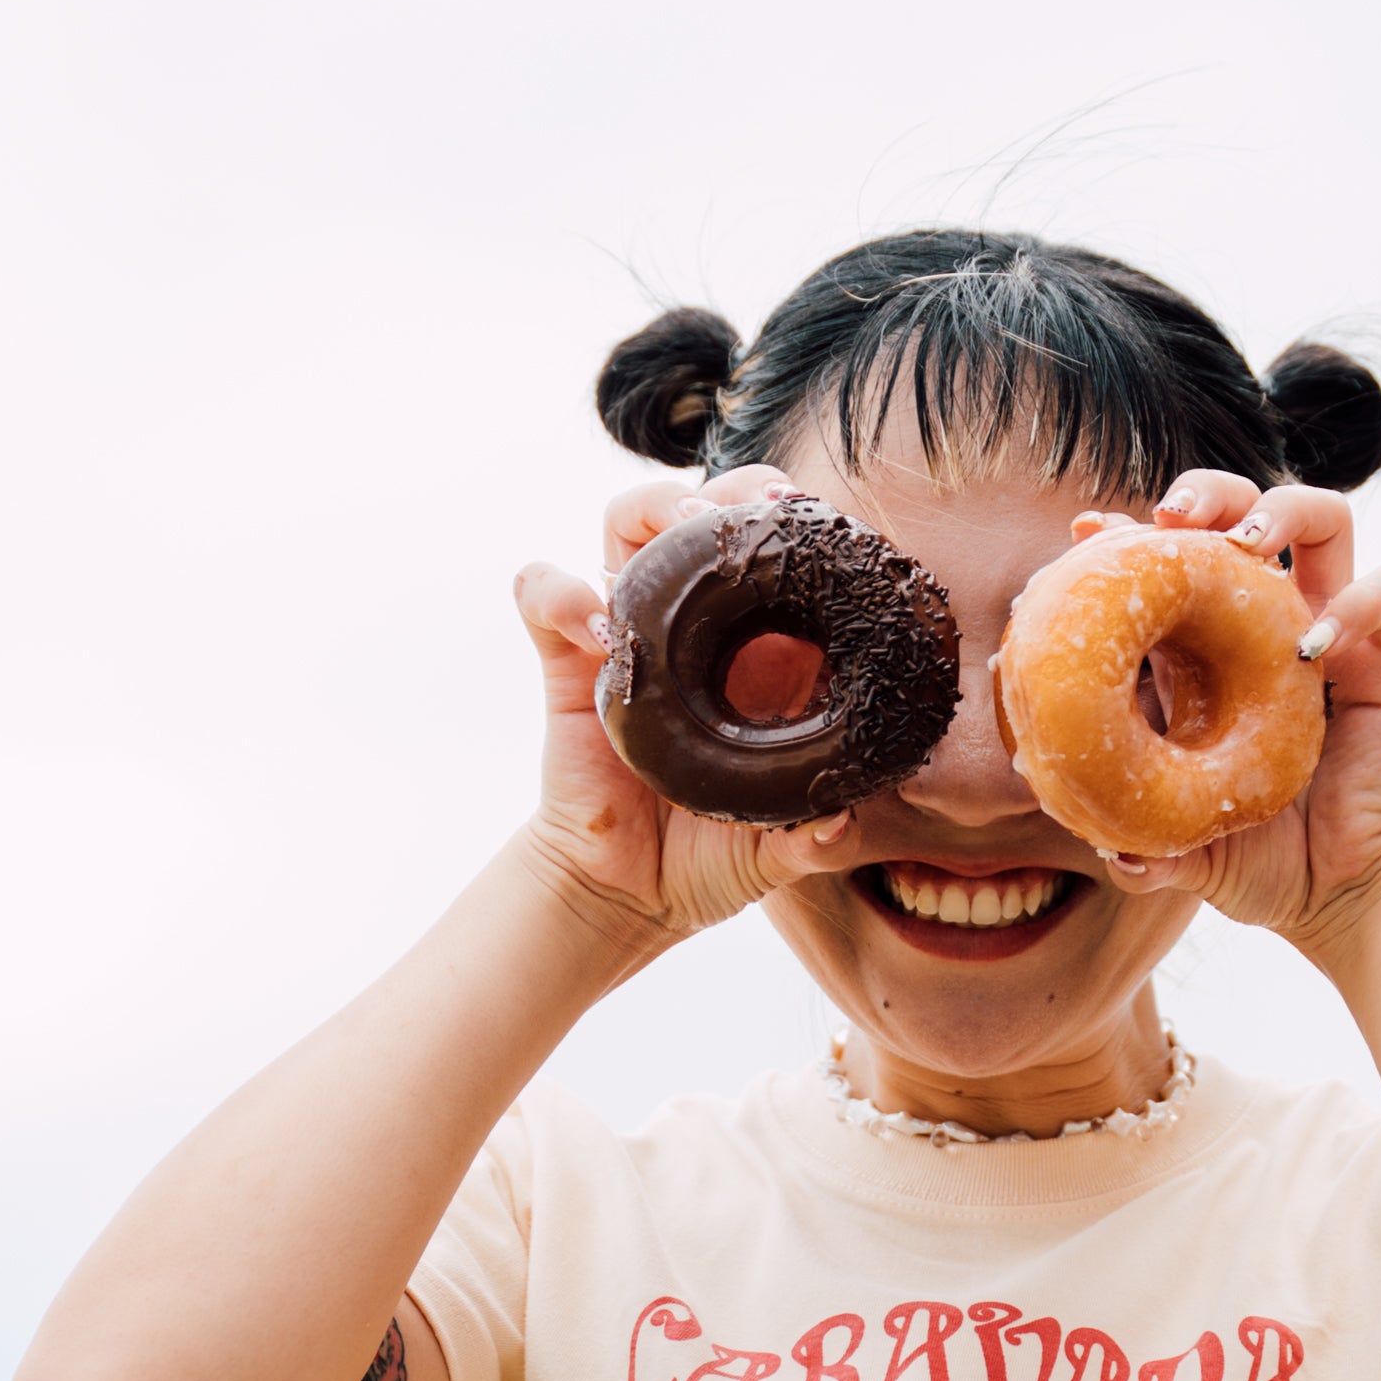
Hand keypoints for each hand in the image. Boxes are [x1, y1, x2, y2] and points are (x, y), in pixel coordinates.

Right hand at [509, 468, 854, 966]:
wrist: (628, 890)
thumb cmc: (711, 855)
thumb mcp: (773, 851)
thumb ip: (810, 841)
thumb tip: (838, 825)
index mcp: (758, 650)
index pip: (777, 551)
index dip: (800, 522)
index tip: (823, 523)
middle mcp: (692, 625)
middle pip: (706, 511)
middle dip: (734, 489)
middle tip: (763, 509)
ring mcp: (627, 632)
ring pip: (627, 523)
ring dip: (653, 509)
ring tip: (682, 533)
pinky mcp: (569, 662)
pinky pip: (542, 596)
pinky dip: (556, 590)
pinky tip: (592, 627)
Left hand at [1080, 475, 1380, 961]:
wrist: (1343, 896)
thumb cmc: (1261, 862)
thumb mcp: (1189, 852)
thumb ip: (1146, 848)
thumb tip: (1106, 852)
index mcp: (1212, 653)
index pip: (1174, 564)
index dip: (1132, 536)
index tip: (1087, 532)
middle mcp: (1273, 626)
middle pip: (1247, 512)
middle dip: (1210, 493)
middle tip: (1172, 516)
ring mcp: (1337, 634)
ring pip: (1326, 521)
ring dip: (1284, 510)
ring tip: (1246, 543)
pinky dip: (1362, 599)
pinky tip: (1317, 644)